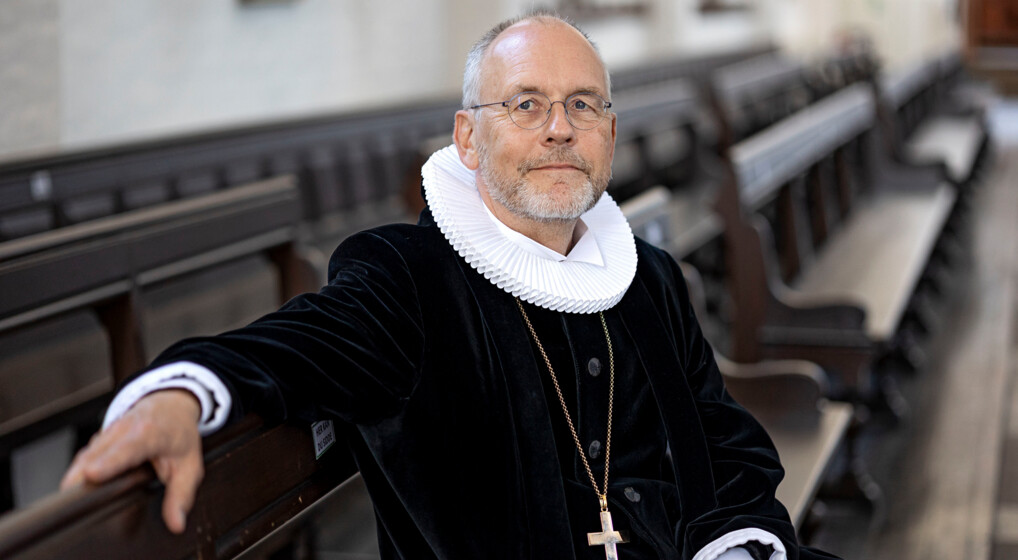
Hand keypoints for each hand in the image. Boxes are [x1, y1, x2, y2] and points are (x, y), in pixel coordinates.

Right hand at [60, 389, 203, 533]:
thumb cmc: (179, 434)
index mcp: (150, 433)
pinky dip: (79, 473)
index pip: (127, 448)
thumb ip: (181, 495)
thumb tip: (176, 523)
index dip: (109, 462)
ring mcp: (107, 432)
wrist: (170, 405)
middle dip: (80, 476)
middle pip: (95, 455)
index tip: (92, 475)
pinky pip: (83, 457)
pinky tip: (78, 489)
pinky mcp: (97, 439)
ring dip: (76, 477)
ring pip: (85, 456)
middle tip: (74, 502)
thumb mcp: (189, 465)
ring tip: (72, 500)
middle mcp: (124, 429)